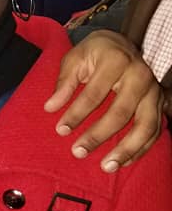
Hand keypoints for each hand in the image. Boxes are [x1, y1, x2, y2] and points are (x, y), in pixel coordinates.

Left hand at [45, 30, 161, 171]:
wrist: (123, 44)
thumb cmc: (96, 52)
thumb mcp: (75, 58)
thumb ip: (64, 83)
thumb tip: (50, 107)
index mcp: (116, 61)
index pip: (94, 93)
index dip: (77, 114)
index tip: (60, 129)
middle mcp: (140, 76)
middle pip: (121, 113)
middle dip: (98, 136)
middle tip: (78, 152)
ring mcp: (154, 91)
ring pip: (145, 126)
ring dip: (126, 150)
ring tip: (106, 167)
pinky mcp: (161, 103)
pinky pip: (154, 131)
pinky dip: (141, 149)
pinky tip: (123, 162)